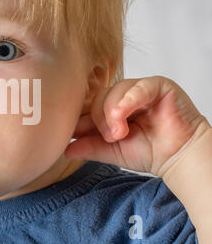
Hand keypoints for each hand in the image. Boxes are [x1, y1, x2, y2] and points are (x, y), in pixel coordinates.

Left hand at [64, 75, 209, 177]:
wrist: (177, 158)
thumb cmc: (149, 151)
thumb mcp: (111, 151)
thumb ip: (89, 147)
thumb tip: (65, 150)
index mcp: (109, 108)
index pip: (88, 107)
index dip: (81, 118)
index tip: (74, 132)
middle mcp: (122, 96)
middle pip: (99, 98)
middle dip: (100, 119)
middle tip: (111, 137)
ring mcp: (139, 89)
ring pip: (115, 91)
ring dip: (113, 113)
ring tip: (120, 133)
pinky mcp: (158, 86)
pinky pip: (139, 87)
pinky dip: (129, 100)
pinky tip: (124, 113)